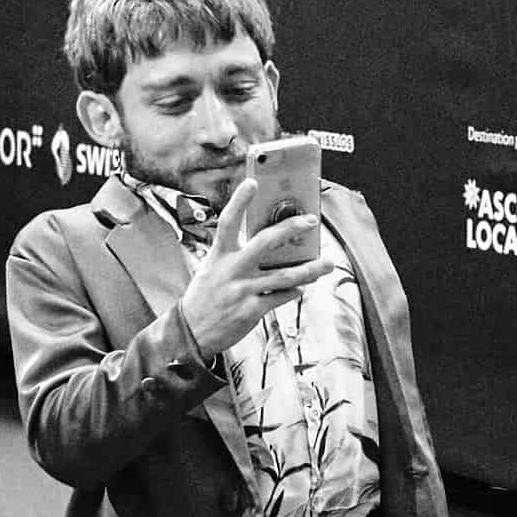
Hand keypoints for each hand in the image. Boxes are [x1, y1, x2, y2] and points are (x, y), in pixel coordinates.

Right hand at [178, 176, 333, 356]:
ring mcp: (243, 290)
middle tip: (311, 221)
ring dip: (310, 269)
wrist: (190, 334)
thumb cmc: (203, 298)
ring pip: (284, 275)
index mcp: (219, 255)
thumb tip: (266, 246)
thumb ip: (233, 256)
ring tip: (326, 264)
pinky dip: (293, 292)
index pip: (228, 222)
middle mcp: (232, 269)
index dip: (239, 201)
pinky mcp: (251, 310)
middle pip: (265, 242)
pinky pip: (280, 296)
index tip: (253, 182)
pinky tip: (300, 289)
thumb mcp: (211, 270)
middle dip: (291, 228)